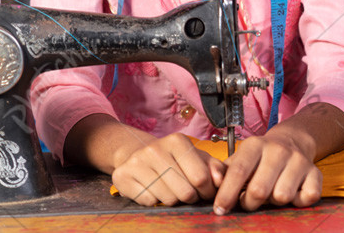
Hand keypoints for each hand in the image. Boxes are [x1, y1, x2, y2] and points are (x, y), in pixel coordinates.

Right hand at [111, 132, 225, 206]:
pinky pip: (149, 201)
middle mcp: (155, 148)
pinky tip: (153, 189)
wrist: (137, 153)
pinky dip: (154, 201)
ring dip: (173, 200)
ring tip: (170, 189)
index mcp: (177, 141)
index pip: (201, 177)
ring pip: (167, 199)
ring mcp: (137, 162)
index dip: (206, 190)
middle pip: (185, 191)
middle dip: (190, 197)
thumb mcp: (196, 158)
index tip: (204, 191)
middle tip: (187, 192)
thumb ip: (214, 168)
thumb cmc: (173, 159)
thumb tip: (220, 180)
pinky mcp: (122, 176)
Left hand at [212, 132, 322, 213]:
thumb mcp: (240, 157)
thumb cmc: (260, 157)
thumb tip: (212, 181)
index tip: (219, 209)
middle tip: (248, 202)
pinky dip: (298, 202)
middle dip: (249, 203)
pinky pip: (307, 197)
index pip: (239, 171)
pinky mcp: (315, 172)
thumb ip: (223, 171)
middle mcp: (278, 150)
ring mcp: (299, 160)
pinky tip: (292, 193)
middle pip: (259, 189)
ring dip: (274, 202)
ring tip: (271, 193)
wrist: (293, 140)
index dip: (227, 193)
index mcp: (255, 145)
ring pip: (282, 196)